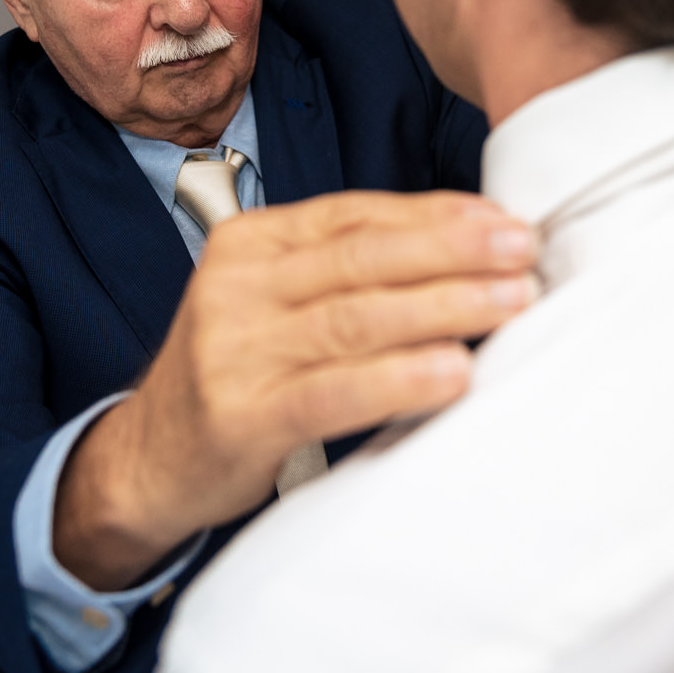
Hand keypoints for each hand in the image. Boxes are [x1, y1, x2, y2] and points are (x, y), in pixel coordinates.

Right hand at [52, 190, 537, 588]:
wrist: (149, 458)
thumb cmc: (240, 370)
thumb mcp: (275, 299)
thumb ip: (347, 270)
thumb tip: (469, 245)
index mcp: (252, 242)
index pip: (357, 214)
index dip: (437, 214)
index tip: (505, 219)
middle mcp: (239, 285)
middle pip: (365, 258)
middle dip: (454, 250)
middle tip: (523, 250)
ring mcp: (236, 350)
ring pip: (357, 318)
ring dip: (445, 307)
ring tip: (511, 302)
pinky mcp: (242, 415)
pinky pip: (333, 393)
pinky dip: (400, 380)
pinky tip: (454, 373)